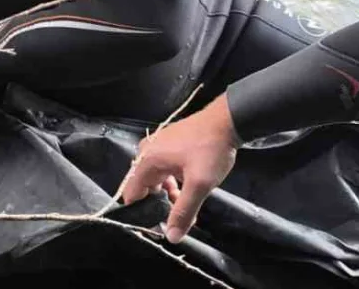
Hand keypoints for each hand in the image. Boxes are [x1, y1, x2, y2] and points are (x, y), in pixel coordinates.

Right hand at [120, 94, 241, 243]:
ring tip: (188, 204)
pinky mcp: (168, 144)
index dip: (142, 213)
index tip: (158, 225)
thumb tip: (171, 236)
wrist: (227, 121)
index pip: (131, 193)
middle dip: (159, 205)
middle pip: (144, 187)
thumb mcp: (199, 184)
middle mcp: (147, 152)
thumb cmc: (210, 150)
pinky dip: (173, 182)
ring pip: (156, 179)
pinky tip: (189, 188)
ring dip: (169, 195)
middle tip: (179, 218)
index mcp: (147, 160)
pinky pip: (163, 169)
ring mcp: (157, 146)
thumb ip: (184, 211)